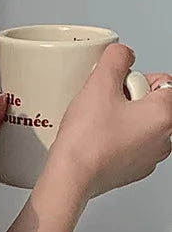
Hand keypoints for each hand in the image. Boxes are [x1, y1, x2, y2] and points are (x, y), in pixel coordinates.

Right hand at [49, 45, 171, 198]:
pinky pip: (128, 144)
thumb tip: (123, 54)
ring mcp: (149, 158)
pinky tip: (95, 140)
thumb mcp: (99, 83)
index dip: (133, 79)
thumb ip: (117, 57)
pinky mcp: (132, 171)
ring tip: (97, 124)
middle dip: (127, 98)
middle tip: (103, 106)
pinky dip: (114, 139)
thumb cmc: (87, 141)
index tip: (114, 89)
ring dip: (120, 118)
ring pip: (140, 124)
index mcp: (166, 115)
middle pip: (151, 102)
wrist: (70, 177)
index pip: (162, 80)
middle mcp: (164, 139)